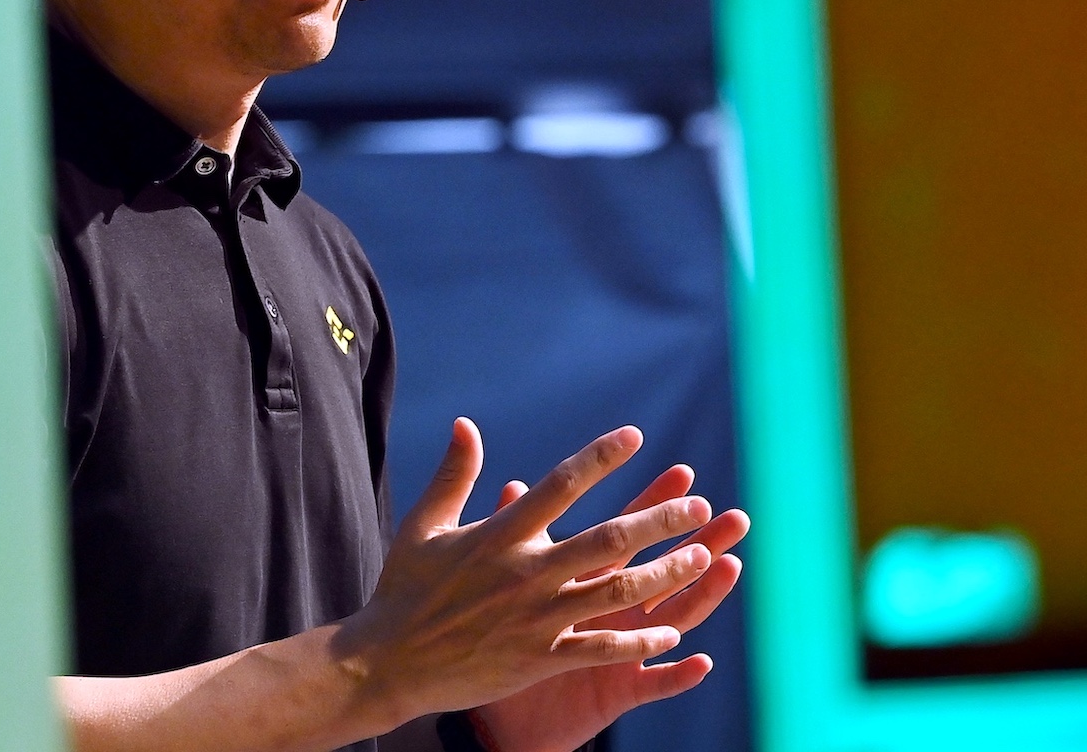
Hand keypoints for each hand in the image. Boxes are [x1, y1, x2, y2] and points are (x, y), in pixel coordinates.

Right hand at [337, 420, 714, 728]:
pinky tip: (669, 633)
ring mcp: (535, 618)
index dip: (601, 458)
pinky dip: (636, 640)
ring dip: (664, 574)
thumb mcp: (424, 526)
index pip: (562, 485)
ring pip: (615, 592)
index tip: (636, 437)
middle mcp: (525, 573)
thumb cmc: (404, 590)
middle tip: (699, 505)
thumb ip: (454, 475)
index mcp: (500, 535)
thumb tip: (466, 424)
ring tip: (701, 558)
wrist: (385, 663)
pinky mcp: (537, 660)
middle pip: (608, 538)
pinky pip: (599, 648)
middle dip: (660, 520)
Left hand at [468, 466, 749, 751]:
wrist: (506, 718)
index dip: (654, 504)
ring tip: (729, 567)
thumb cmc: (507, 646)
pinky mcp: (618, 692)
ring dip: (703, 595)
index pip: (629, 534)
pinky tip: (701, 662)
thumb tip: (512, 486)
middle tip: (734, 518)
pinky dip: (676, 675)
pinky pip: (651, 685)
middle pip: (665, 571)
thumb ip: (516, 542)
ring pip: (672, 620)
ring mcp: (624, 652)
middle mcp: (617, 613)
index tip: (683, 473)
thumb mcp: (512, 591)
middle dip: (700, 543)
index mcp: (592, 581)